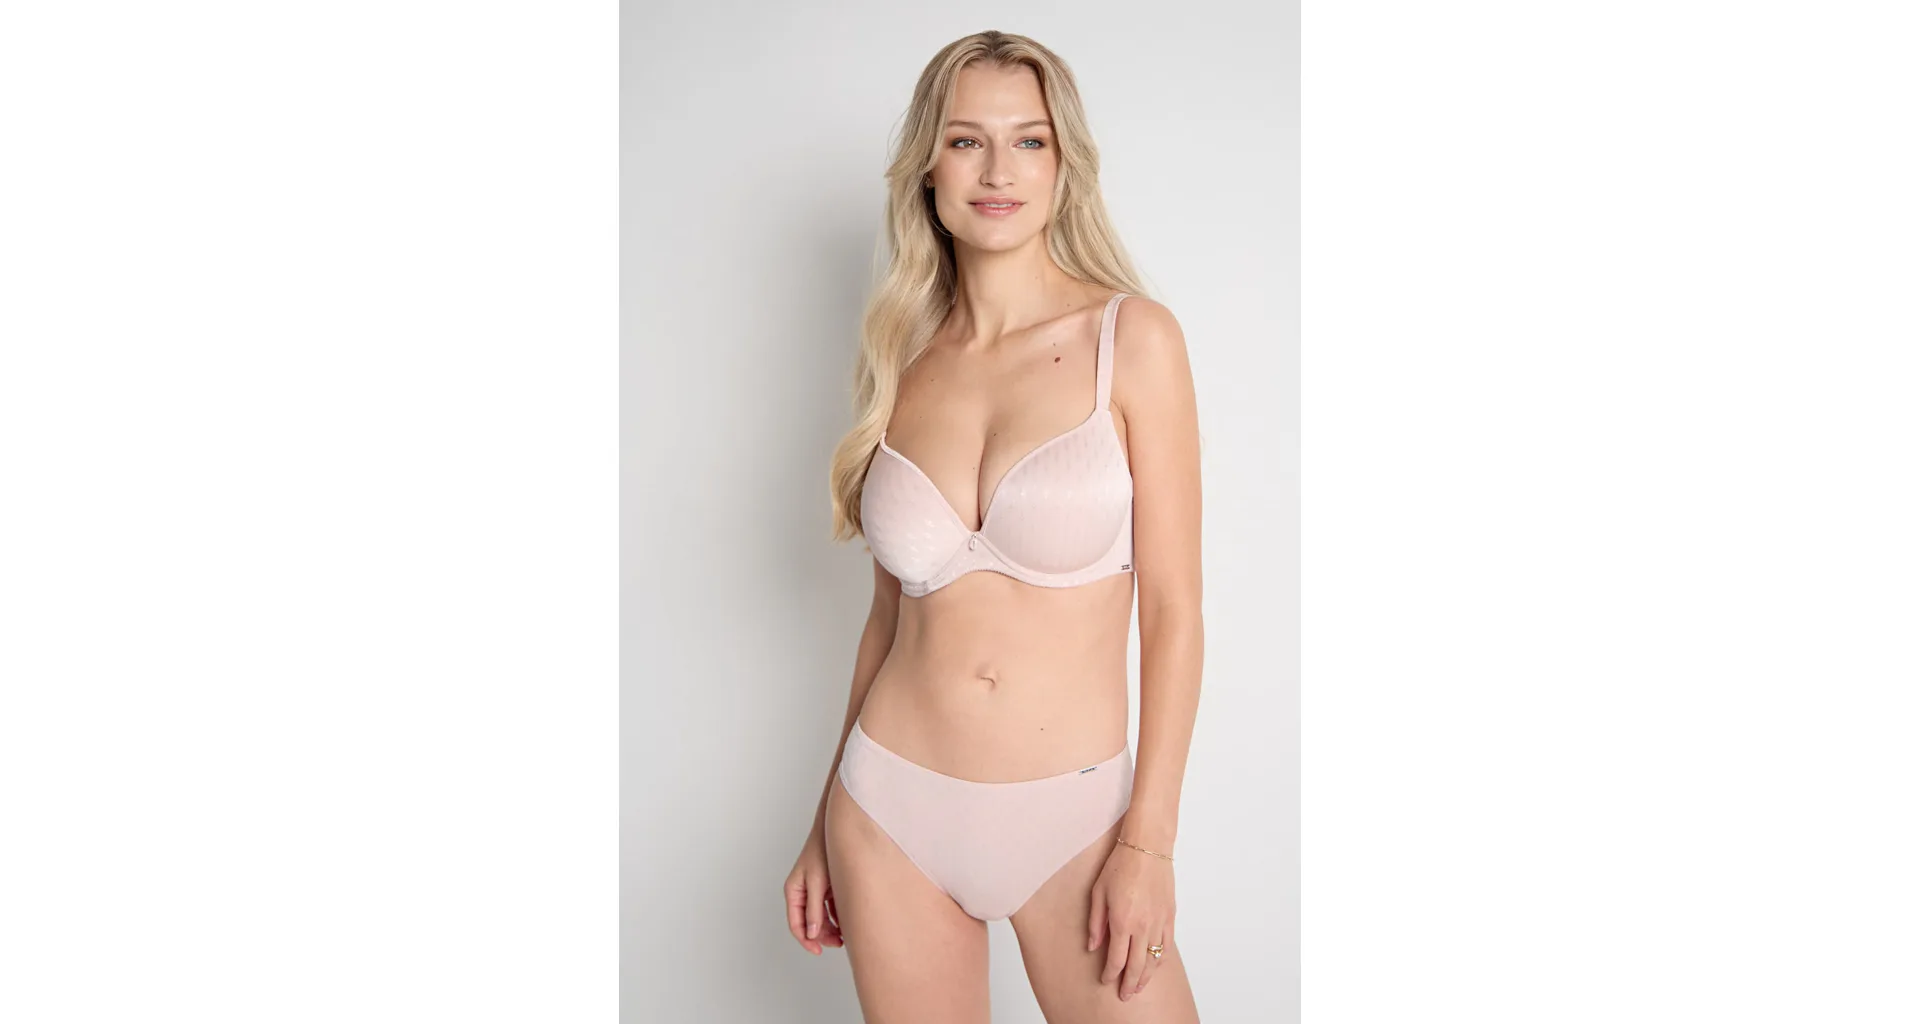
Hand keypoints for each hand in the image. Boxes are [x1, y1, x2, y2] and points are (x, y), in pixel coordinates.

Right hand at [784, 827, 842, 954]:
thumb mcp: (817, 882)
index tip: (818, 951)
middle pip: (809, 923)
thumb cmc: (822, 851)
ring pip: (820, 917)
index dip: (806, 941)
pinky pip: (829, 908)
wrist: (837, 830)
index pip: (796, 924)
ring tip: (845, 934)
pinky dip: (837, 916)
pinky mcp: (826, 886)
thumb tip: (812, 933)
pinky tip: (847, 919)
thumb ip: (814, 909)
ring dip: (831, 928)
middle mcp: (802, 892)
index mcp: (794, 891)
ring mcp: (814, 889)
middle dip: (822, 936)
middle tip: (839, 943)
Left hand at [1086, 837, 1174, 1000]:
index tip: (1106, 981)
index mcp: (1122, 922)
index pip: (1117, 959)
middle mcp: (1142, 926)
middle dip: (1129, 984)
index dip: (1110, 974)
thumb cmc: (1120, 865)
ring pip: (1154, 960)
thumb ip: (1096, 923)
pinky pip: (1166, 945)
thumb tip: (1093, 946)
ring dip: (1146, 976)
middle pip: (1137, 966)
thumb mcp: (1098, 893)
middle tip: (1125, 996)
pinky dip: (1160, 960)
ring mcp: (1159, 922)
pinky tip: (1154, 965)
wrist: (1147, 847)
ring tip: (1139, 987)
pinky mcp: (1170, 915)